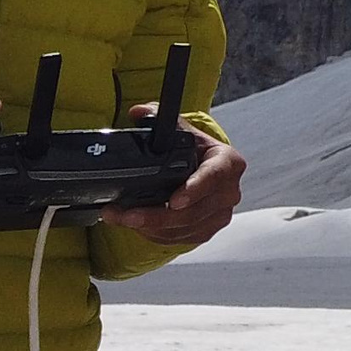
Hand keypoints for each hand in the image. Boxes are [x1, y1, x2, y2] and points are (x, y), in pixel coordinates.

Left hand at [101, 119, 244, 247]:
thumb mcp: (182, 132)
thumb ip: (159, 120)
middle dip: (155, 216)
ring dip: (148, 227)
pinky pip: (180, 238)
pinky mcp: (208, 230)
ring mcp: (220, 214)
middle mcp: (229, 192)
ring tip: (121, 218)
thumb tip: (138, 112)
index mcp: (228, 162)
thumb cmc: (196, 151)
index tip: (174, 200)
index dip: (194, 189)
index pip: (214, 176)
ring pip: (183, 228)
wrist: (206, 170)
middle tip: (127, 215)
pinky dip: (155, 234)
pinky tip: (138, 225)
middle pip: (193, 211)